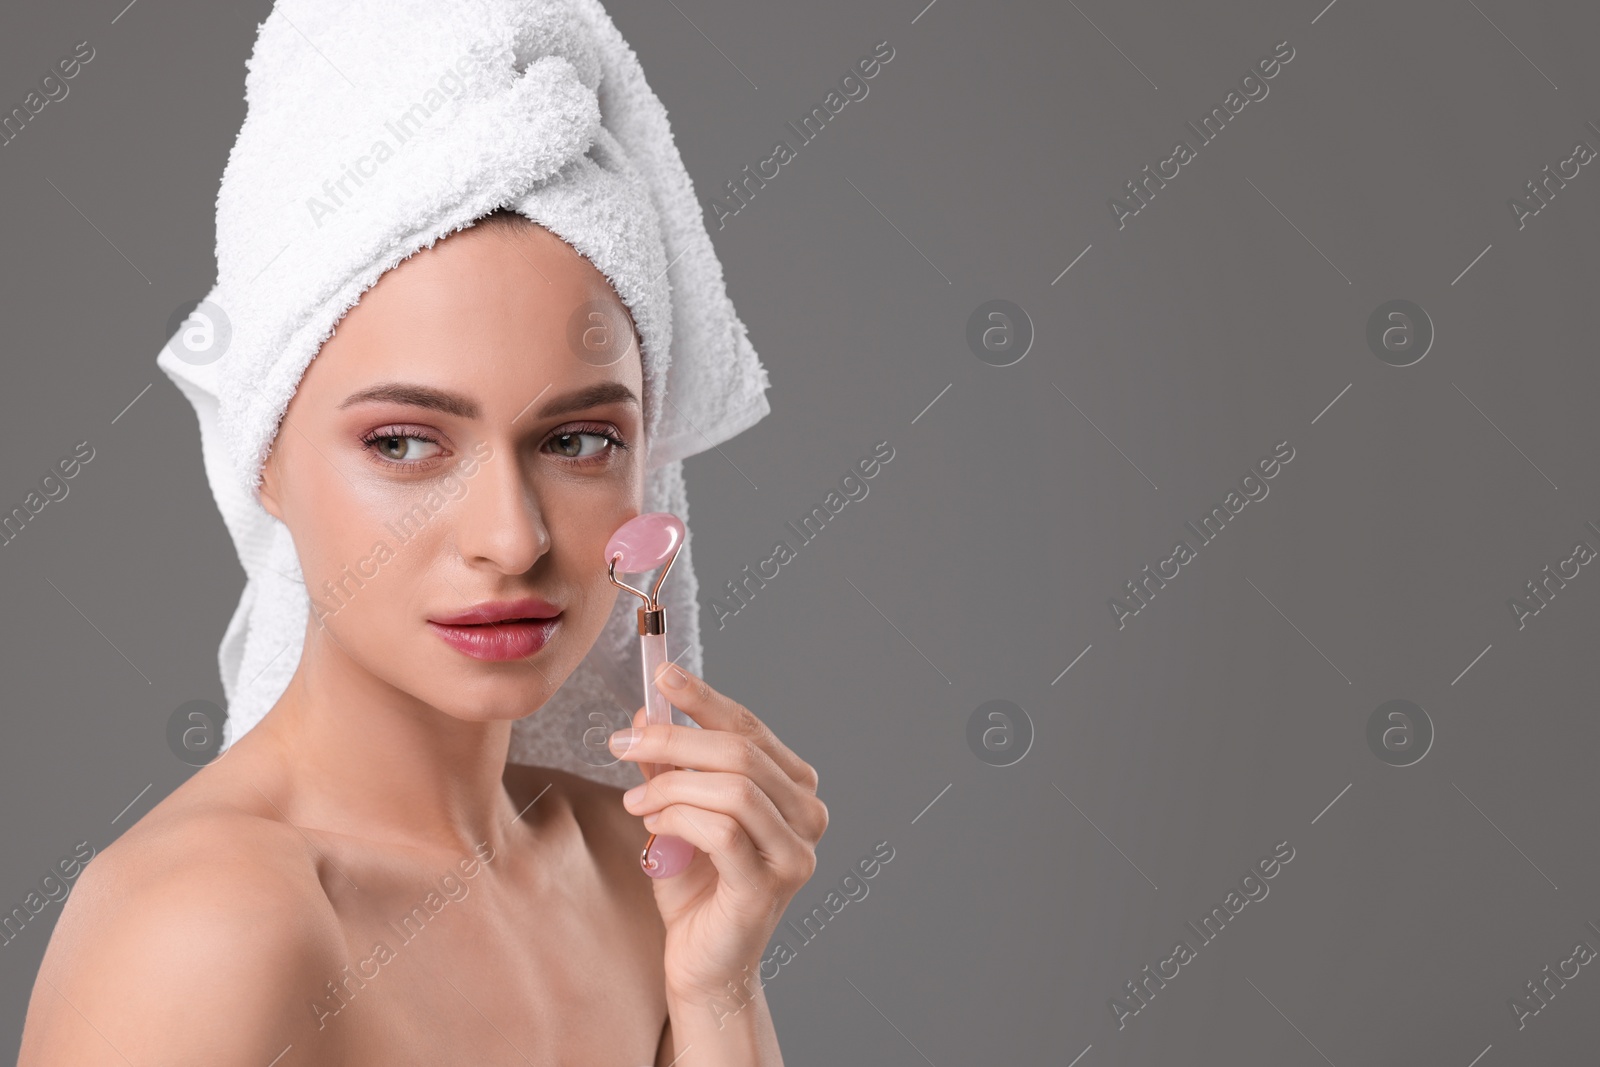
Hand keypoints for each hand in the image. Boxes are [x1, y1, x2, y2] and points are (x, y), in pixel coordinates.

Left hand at [610, 663, 826, 1000]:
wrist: (704, 967)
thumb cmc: (697, 889)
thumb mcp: (677, 813)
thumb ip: (671, 767)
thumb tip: (649, 713)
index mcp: (794, 789)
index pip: (750, 728)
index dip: (705, 700)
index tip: (662, 677)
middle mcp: (808, 815)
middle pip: (741, 752)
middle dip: (676, 739)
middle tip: (624, 740)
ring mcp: (795, 852)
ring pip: (734, 788)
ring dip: (672, 784)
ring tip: (635, 799)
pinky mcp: (768, 885)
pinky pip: (721, 830)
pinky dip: (678, 817)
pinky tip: (651, 824)